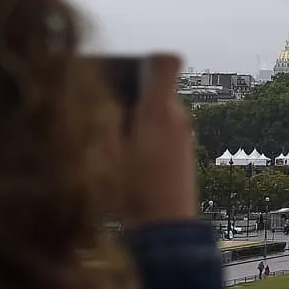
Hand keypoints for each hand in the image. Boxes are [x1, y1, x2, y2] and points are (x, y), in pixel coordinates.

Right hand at [116, 54, 196, 226]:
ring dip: (136, 119)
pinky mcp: (184, 150)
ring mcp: (184, 133)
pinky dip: (146, 135)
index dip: (148, 58)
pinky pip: (162, 129)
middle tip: (104, 116)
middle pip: (155, 89)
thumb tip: (106, 96)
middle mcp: (178, 116)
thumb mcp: (108, 154)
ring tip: (114, 144)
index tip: (127, 68)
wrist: (167, 230)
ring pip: (156, 111)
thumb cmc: (135, 193)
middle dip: (131, 97)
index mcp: (158, 110)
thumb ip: (106, 119)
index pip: (167, 62)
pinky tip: (130, 159)